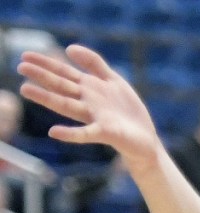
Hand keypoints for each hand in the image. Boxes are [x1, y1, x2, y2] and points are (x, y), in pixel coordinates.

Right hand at [18, 45, 161, 175]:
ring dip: (47, 98)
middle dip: (42, 76)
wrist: (146, 142)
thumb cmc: (128, 112)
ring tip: (25, 90)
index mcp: (89, 89)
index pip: (64, 73)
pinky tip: (54, 132)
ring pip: (67, 105)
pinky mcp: (106, 133)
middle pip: (61, 87)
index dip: (46, 63)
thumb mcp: (112, 80)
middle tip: (19, 67)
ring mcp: (95, 118)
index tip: (25, 56)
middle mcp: (88, 102)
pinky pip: (86, 133)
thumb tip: (68, 48)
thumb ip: (93, 63)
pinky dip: (71, 133)